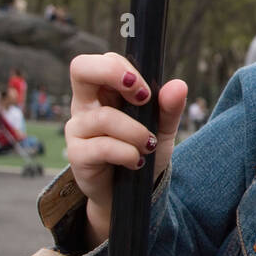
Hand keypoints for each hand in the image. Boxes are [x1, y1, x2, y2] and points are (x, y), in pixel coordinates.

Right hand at [64, 52, 187, 229]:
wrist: (133, 194)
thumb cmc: (143, 152)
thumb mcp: (163, 128)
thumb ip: (170, 107)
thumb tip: (178, 85)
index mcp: (104, 92)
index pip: (104, 61)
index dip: (123, 68)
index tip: (146, 92)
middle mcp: (85, 105)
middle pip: (80, 68)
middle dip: (112, 73)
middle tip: (142, 97)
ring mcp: (77, 129)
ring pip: (104, 117)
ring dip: (136, 133)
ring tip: (148, 146)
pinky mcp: (77, 155)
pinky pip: (102, 147)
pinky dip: (127, 154)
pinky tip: (135, 162)